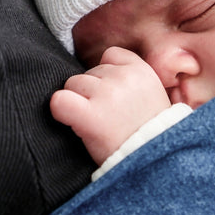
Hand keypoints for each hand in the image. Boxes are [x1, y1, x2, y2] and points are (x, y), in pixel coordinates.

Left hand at [51, 46, 170, 164]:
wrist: (155, 159)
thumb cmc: (151, 131)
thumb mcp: (153, 94)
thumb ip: (133, 78)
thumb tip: (102, 71)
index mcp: (142, 70)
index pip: (111, 55)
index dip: (107, 74)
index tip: (113, 95)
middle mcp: (125, 77)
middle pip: (89, 71)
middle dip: (92, 91)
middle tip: (108, 116)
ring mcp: (107, 94)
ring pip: (73, 84)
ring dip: (79, 102)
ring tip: (97, 123)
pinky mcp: (90, 115)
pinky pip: (60, 101)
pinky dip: (61, 110)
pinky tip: (73, 121)